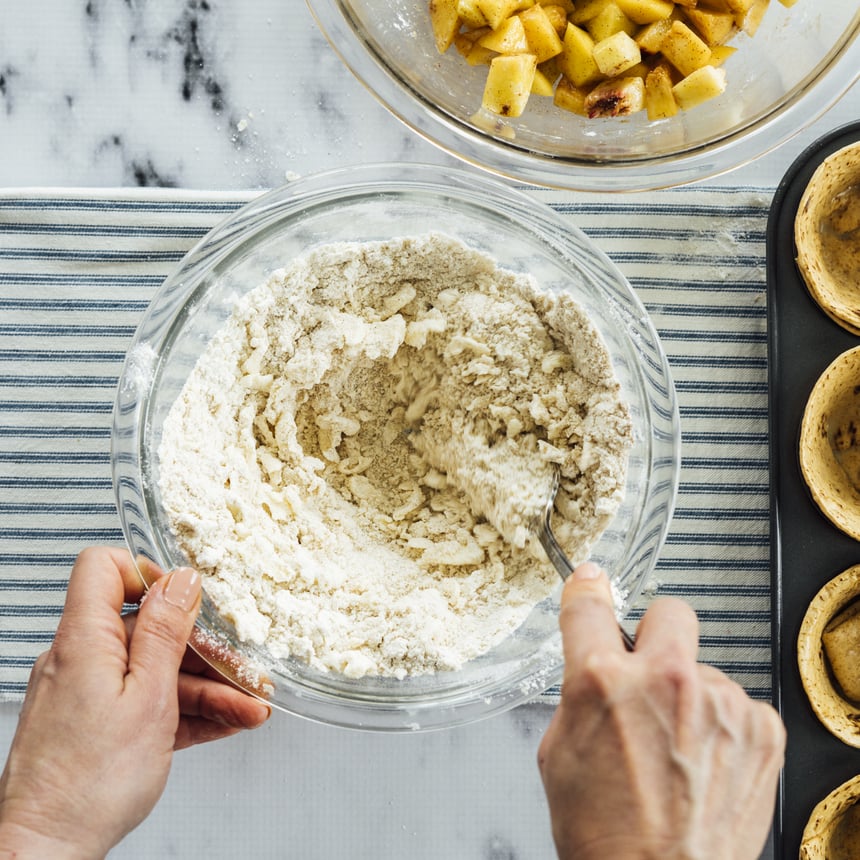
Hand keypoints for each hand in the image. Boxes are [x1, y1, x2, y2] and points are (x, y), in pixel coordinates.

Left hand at [0, 547, 270, 859]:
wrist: (46, 852)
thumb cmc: (88, 785)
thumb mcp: (148, 697)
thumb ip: (165, 633)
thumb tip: (181, 580)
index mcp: (84, 641)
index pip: (103, 569)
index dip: (147, 572)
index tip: (186, 599)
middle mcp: (80, 660)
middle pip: (146, 628)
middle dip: (201, 647)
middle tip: (241, 668)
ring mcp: (88, 693)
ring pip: (155, 670)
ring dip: (207, 687)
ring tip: (249, 706)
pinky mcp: (97, 724)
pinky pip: (147, 702)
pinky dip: (187, 710)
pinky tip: (227, 722)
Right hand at [537, 562, 784, 859]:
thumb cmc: (605, 833)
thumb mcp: (559, 752)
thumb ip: (579, 691)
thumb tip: (593, 663)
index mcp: (602, 681)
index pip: (590, 603)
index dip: (587, 589)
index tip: (591, 583)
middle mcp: (664, 680)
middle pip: (669, 610)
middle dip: (654, 633)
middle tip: (648, 671)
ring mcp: (719, 703)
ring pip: (704, 667)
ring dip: (690, 693)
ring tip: (677, 747)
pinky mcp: (761, 729)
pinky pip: (738, 702)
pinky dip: (724, 725)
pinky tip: (706, 761)